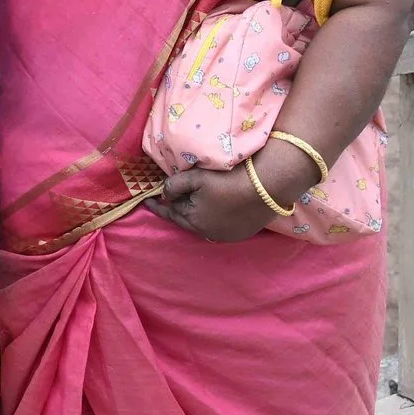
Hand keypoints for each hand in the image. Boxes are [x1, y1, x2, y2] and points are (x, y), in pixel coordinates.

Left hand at [148, 162, 291, 242]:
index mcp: (194, 221)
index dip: (158, 205)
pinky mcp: (242, 233)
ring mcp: (227, 236)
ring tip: (190, 201)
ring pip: (204, 224)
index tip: (147, 200)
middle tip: (169, 198)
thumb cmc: (228, 180)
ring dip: (196, 214)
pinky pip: (220, 226)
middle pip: (187, 219)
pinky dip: (213, 217)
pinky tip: (213, 207)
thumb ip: (174, 185)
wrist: (266, 187)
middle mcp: (209, 234)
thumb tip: (164, 193)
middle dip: (177, 209)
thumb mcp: (196, 177)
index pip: (171, 212)